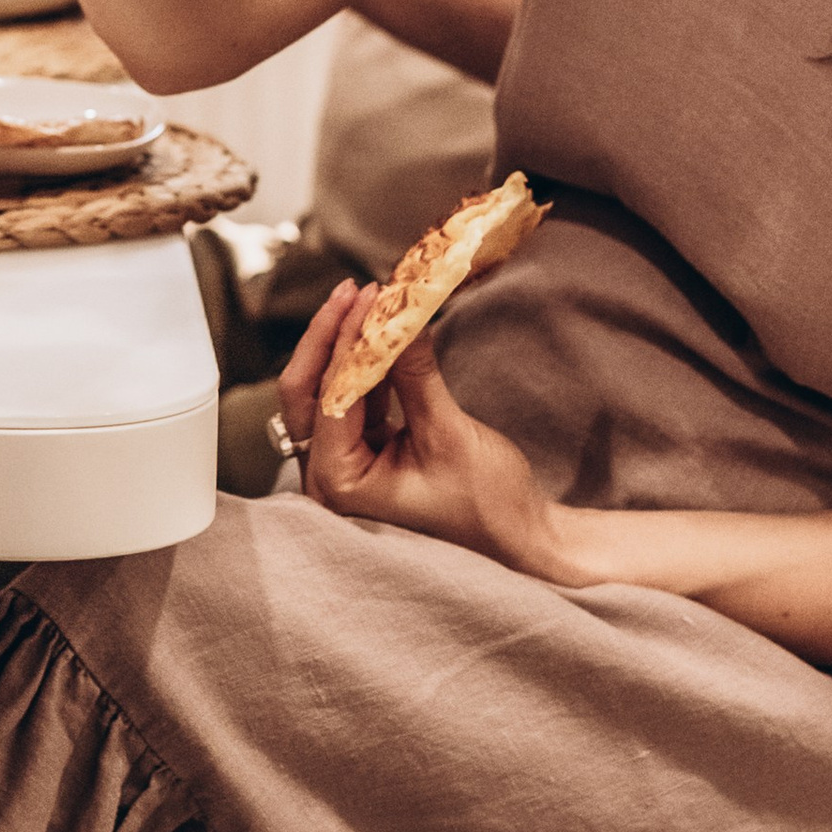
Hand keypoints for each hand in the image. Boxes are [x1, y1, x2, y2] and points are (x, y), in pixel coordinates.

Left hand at [273, 289, 563, 576]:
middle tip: (357, 291)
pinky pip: (356, 400)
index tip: (369, 295)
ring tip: (375, 300)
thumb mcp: (448, 433)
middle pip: (310, 391)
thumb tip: (397, 312)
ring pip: (330, 390)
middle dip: (333, 338)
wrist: (521, 540)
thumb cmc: (488, 506)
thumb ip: (414, 373)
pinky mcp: (367, 453)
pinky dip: (371, 367)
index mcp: (340, 484)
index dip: (346, 341)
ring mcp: (346, 465)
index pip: (329, 396)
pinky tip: (386, 333)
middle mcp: (329, 478)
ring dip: (352, 347)